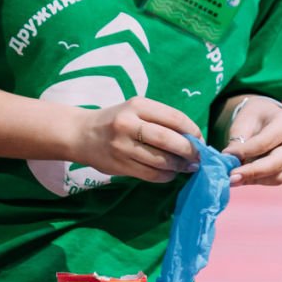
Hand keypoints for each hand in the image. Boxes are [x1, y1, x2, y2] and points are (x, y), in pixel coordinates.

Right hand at [76, 98, 201, 182]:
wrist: (81, 134)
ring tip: (186, 166)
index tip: (200, 139)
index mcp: (137, 105)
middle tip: (198, 157)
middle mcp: (128, 123)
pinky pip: (149, 174)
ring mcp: (122, 146)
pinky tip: (170, 173)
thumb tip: (193, 139)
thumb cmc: (116, 120)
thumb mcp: (135, 110)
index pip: (174, 117)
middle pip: (167, 140)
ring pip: (160, 160)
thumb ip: (160, 120)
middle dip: (188, 150)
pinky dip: (165, 176)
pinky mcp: (118, 165)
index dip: (192, 130)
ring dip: (178, 166)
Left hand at [220, 95, 281, 186]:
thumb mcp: (244, 123)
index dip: (245, 151)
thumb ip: (238, 142)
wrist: (268, 117)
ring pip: (278, 176)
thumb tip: (229, 163)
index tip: (226, 156)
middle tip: (231, 177)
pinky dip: (258, 180)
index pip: (265, 142)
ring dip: (254, 179)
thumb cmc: (255, 117)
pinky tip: (242, 177)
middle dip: (252, 171)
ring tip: (234, 178)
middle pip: (277, 162)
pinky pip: (276, 179)